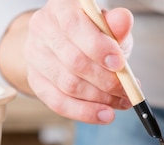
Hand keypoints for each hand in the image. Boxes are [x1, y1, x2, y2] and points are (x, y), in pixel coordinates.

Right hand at [23, 0, 133, 122]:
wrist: (64, 41)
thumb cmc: (90, 31)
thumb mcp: (106, 24)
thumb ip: (115, 25)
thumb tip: (124, 21)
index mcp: (60, 6)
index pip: (74, 26)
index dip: (98, 48)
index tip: (120, 65)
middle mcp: (42, 28)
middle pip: (73, 61)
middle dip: (106, 80)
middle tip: (128, 91)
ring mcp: (34, 56)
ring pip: (68, 85)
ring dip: (99, 99)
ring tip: (121, 102)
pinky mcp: (34, 80)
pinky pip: (58, 103)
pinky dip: (84, 112)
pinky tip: (104, 114)